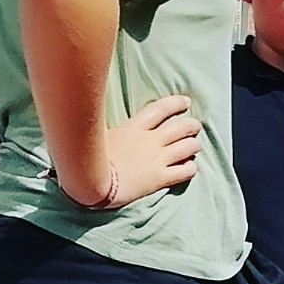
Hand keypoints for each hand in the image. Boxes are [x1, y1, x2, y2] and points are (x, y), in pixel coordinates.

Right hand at [87, 93, 201, 206]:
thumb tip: (90, 111)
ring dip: (195, 145)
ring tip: (196, 145)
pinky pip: (184, 171)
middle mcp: (150, 140)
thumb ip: (103, 123)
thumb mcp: (95, 132)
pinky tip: (191, 167)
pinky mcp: (159, 178)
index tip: (186, 102)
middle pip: (180, 128)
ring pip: (187, 147)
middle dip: (192, 126)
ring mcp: (157, 159)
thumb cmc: (86, 156)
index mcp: (134, 126)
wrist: (90, 181)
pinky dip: (191, 168)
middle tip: (195, 126)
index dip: (176, 104)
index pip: (161, 109)